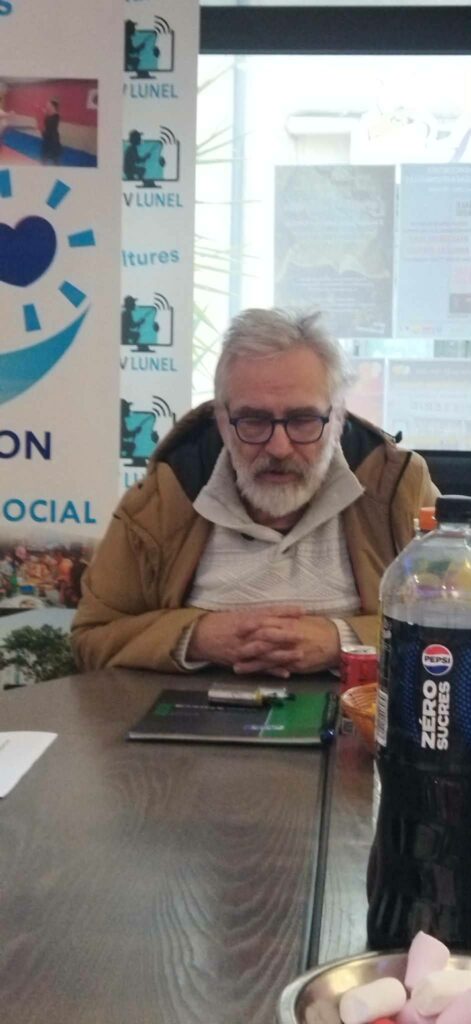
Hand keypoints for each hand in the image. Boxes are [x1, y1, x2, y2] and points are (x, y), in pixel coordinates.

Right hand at [187, 606, 303, 677]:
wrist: (199, 637)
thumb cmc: (221, 623)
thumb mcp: (238, 614)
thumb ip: (258, 614)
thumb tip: (280, 613)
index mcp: (244, 619)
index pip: (268, 614)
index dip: (285, 612)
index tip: (301, 611)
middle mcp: (244, 635)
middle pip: (267, 634)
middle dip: (285, 635)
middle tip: (302, 634)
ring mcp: (242, 650)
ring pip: (264, 653)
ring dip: (283, 655)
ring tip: (299, 654)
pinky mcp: (240, 662)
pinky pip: (258, 668)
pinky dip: (272, 671)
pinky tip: (286, 673)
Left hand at [233, 614, 340, 675]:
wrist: (337, 641)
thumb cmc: (319, 628)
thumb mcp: (301, 620)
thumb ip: (286, 619)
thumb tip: (273, 616)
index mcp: (288, 622)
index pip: (265, 622)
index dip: (250, 625)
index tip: (236, 627)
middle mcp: (287, 635)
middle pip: (262, 639)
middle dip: (245, 644)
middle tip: (230, 648)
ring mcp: (290, 650)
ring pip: (266, 656)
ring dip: (250, 662)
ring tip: (235, 666)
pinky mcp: (295, 663)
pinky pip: (278, 668)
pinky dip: (266, 671)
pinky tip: (255, 675)